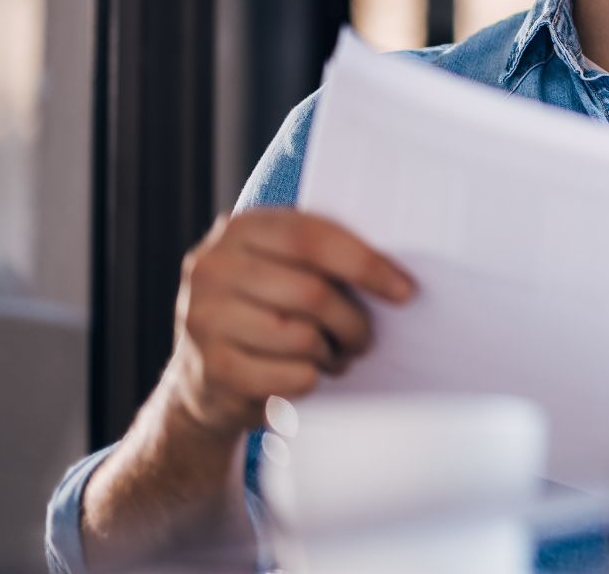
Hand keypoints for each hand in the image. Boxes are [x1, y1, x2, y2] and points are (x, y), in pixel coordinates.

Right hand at [159, 207, 415, 438]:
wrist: (205, 374)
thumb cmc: (267, 310)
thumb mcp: (284, 268)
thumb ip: (323, 258)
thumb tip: (395, 277)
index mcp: (240, 229)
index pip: (312, 238)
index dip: (366, 265)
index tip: (405, 291)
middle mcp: (212, 267)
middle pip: (312, 293)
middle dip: (353, 321)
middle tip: (365, 339)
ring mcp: (203, 318)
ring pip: (302, 338)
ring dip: (332, 354)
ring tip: (334, 356)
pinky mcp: (211, 368)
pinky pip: (290, 376)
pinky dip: (311, 380)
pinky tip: (307, 375)